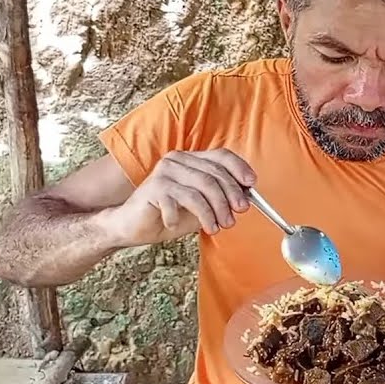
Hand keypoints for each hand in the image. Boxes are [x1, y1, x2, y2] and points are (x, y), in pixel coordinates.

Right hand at [100, 149, 256, 246]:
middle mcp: (178, 160)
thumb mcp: (201, 206)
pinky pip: (184, 201)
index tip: (251, 185)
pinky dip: (190, 217)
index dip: (240, 169)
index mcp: (190, 159)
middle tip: (234, 217)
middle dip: (230, 198)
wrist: (133, 227)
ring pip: (202, 188)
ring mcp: (165, 171)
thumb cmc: (169, 214)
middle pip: (214, 174)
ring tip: (216, 227)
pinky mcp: (155, 187)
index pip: (222, 156)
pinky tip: (181, 226)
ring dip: (214, 211)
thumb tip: (246, 197)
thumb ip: (219, 198)